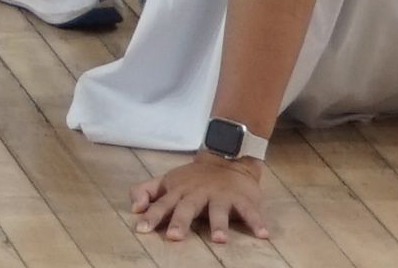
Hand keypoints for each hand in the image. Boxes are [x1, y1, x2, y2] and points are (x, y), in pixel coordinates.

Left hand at [129, 157, 270, 242]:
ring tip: (219, 240)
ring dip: (219, 224)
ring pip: (218, 210)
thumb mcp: (166, 180)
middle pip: (187, 208)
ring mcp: (220, 195)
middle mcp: (198, 194)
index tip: (141, 229)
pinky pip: (249, 211)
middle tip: (175, 237)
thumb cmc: (192, 178)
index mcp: (179, 191)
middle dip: (180, 222)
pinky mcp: (241, 198)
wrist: (227, 157)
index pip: (162, 204)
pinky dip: (257, 222)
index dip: (152, 216)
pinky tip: (263, 235)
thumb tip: (133, 208)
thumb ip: (145, 191)